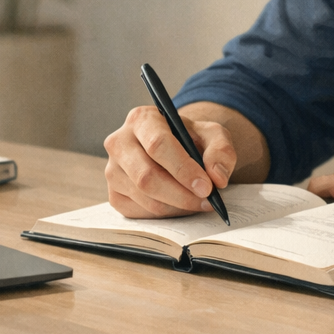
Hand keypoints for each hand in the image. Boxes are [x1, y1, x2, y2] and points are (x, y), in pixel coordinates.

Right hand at [103, 105, 236, 217]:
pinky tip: (179, 204)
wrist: (174, 149)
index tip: (206, 187)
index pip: (157, 145)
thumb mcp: (212, 135)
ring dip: (177, 206)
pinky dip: (165, 213)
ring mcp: (112, 170)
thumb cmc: (191, 140)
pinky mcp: (114, 194)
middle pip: (146, 176)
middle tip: (207, 201)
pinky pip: (140, 212)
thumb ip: (221, 151)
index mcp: (141, 119)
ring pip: (144, 197)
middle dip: (181, 194)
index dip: (183, 169)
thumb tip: (217, 177)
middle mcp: (119, 142)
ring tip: (198, 202)